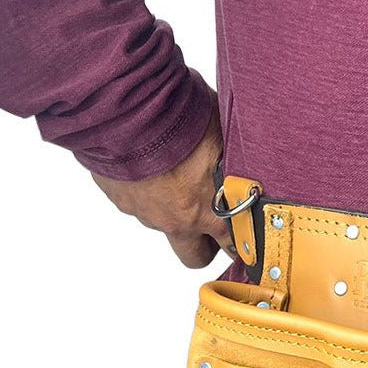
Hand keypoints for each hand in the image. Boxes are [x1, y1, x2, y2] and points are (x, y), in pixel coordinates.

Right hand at [90, 101, 232, 267]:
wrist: (128, 110)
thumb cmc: (178, 120)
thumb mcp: (222, 137)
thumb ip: (233, 162)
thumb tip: (246, 160)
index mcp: (210, 211)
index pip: (233, 247)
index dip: (239, 241)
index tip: (242, 235)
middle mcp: (177, 221)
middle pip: (195, 256)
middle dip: (204, 243)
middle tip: (208, 218)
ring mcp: (145, 213)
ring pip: (164, 226)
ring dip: (172, 212)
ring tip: (175, 177)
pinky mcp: (120, 200)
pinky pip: (138, 205)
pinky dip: (146, 192)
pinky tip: (150, 167)